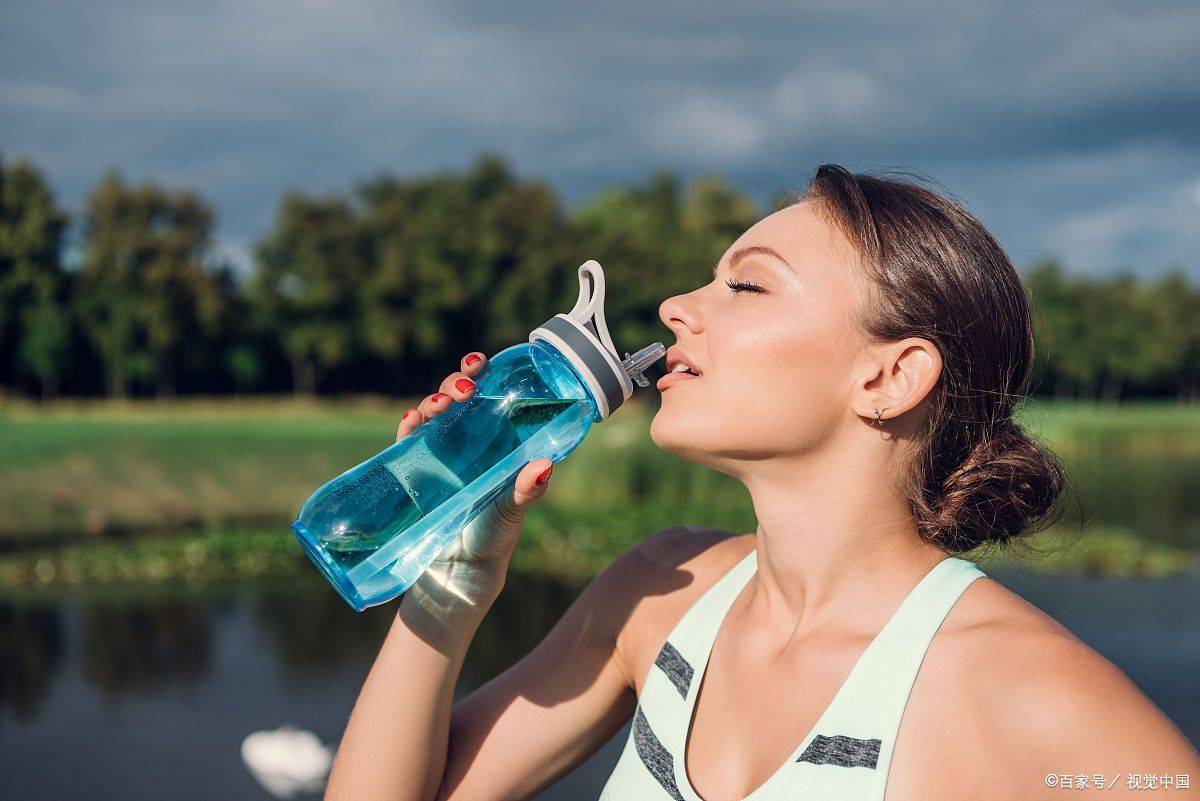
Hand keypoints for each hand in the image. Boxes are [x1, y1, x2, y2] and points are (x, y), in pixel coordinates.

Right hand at [394, 351, 554, 636]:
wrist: (460, 572)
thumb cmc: (494, 537)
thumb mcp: (513, 511)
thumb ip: (527, 489)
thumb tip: (545, 465)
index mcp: (494, 440)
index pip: (488, 396)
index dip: (482, 373)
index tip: (482, 362)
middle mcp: (466, 440)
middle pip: (457, 397)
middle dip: (457, 383)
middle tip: (464, 388)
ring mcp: (438, 453)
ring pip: (433, 413)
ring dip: (434, 401)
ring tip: (442, 404)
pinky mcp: (414, 470)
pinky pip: (407, 441)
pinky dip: (408, 427)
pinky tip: (411, 420)